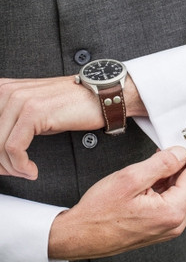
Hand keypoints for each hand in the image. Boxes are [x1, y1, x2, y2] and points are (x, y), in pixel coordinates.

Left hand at [0, 75, 145, 178]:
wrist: (101, 96)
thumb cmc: (72, 105)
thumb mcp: (35, 112)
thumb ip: (13, 124)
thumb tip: (0, 150)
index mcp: (4, 89)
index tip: (3, 165)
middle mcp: (7, 91)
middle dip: (1, 163)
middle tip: (15, 172)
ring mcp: (20, 100)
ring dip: (12, 167)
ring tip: (26, 172)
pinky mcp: (33, 112)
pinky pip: (14, 148)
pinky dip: (21, 166)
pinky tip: (32, 170)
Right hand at [49, 146, 185, 259]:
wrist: (80, 236)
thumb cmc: (100, 211)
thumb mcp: (130, 178)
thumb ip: (161, 164)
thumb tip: (181, 152)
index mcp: (172, 211)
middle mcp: (176, 223)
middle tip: (179, 144)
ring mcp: (169, 227)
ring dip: (181, 173)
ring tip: (164, 157)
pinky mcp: (161, 226)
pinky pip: (176, 201)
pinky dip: (171, 184)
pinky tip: (157, 172)